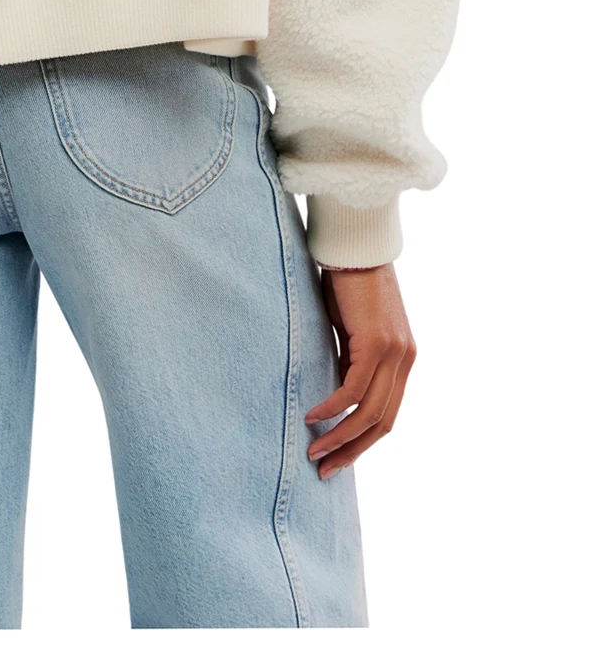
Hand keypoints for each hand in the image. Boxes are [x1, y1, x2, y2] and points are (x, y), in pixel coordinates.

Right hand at [306, 263, 415, 478]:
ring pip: (369, 412)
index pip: (387, 414)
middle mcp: (405, 360)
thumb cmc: (347, 284)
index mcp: (403, 360)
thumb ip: (350, 360)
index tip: (336, 457)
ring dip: (340, 436)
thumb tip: (336, 393)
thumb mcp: (351, 331)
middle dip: (352, 450)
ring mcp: (395, 353)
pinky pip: (353, 389)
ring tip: (314, 451)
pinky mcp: (376, 343)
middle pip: (382, 422)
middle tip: (325, 469)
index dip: (361, 440)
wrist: (354, 247)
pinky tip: (312, 416)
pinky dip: (332, 407)